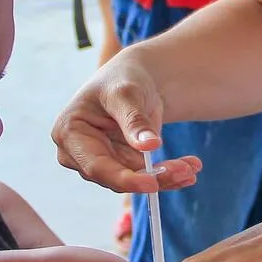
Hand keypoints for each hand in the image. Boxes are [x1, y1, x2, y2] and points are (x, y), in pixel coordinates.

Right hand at [52, 53, 202, 194]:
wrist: (134, 77)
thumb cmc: (122, 78)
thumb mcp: (127, 93)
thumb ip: (134, 120)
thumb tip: (149, 146)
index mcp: (70, 133)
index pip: (96, 166)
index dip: (124, 178)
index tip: (152, 183)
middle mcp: (80, 153)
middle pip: (116, 177)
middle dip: (151, 178)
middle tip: (185, 172)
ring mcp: (101, 161)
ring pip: (134, 180)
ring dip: (165, 176)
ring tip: (191, 168)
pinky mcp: (122, 165)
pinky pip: (145, 176)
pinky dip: (168, 174)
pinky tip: (189, 170)